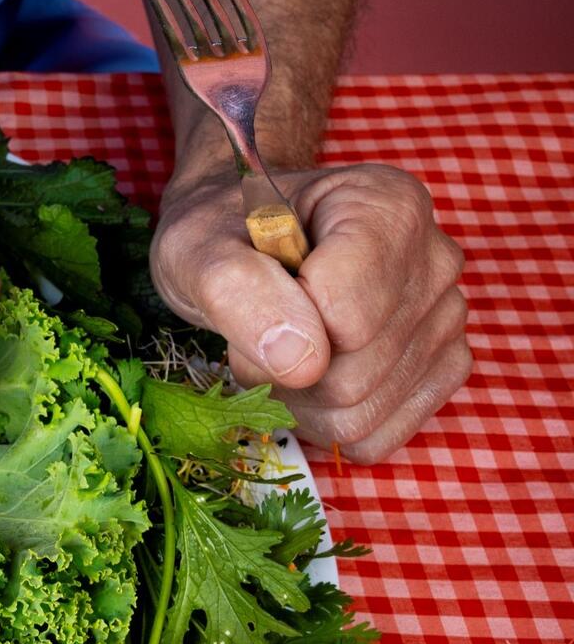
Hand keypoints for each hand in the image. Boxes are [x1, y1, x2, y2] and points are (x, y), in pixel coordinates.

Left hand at [150, 162, 469, 462]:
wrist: (242, 243)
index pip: (347, 317)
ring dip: (299, 400)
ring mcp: (446, 317)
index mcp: (386, 207)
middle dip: (283, 369)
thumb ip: (238, 291)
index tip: (255, 289)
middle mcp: (434, 259)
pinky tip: (311, 376)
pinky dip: (328, 422)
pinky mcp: (442, 367)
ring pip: (364, 415)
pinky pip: (380, 436)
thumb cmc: (222, 239)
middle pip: (355, 376)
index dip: (280, 326)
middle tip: (260, 325)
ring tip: (283, 345)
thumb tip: (301, 361)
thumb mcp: (197, 250)